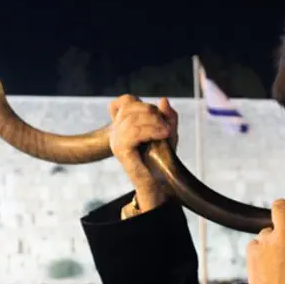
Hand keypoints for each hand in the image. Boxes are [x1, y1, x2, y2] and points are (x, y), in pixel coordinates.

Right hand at [108, 95, 178, 211]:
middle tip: (167, 125)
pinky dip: (150, 130)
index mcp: (124, 125)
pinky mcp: (121, 150)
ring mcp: (116, 140)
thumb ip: (168, 117)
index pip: (125, 101)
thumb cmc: (162, 159)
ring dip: (153, 121)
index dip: (141, 102)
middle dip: (152, 112)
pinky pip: (133, 132)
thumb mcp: (168, 133)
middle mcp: (116, 131)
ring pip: (132, 119)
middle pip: (130, 107)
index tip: (158, 115)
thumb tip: (164, 100)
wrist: (159, 183)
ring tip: (167, 131)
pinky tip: (162, 134)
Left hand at [246, 199, 284, 283]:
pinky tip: (264, 265)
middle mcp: (284, 233)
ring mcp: (266, 241)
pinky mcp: (251, 253)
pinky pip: (253, 244)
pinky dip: (258, 252)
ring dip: (269, 239)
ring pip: (265, 230)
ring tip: (274, 258)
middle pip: (279, 206)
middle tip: (282, 225)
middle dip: (281, 212)